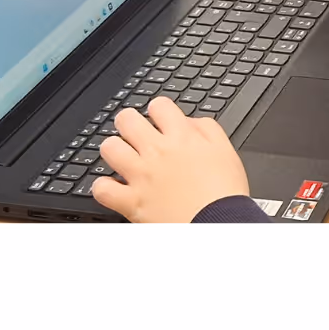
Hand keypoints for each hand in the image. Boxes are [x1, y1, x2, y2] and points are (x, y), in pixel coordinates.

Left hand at [91, 98, 250, 222]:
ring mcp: (141, 176)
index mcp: (182, 138)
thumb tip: (188, 121)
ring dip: (114, 151)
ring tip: (123, 158)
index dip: (158, 110)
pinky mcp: (131, 201)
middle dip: (129, 123)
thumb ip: (206, 129)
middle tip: (134, 134)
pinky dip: (104, 188)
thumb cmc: (225, 192)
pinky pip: (102, 189)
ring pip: (109, 148)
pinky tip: (114, 187)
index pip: (159, 106)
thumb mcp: (226, 150)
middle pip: (126, 120)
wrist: (220, 224)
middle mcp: (158, 152)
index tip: (159, 120)